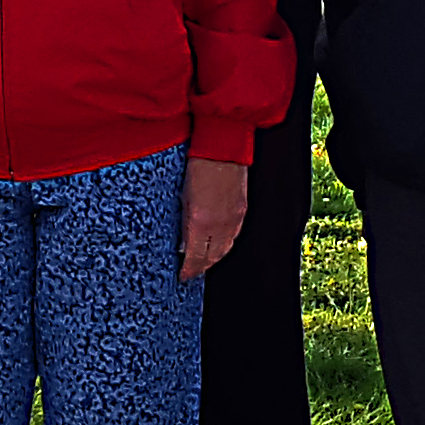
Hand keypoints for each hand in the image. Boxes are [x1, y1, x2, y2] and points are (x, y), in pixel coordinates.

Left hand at [180, 157, 248, 280]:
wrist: (222, 148)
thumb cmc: (198, 166)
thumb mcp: (183, 197)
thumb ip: (184, 223)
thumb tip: (183, 243)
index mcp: (201, 222)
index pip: (195, 257)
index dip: (189, 270)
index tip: (183, 276)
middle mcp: (220, 225)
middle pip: (212, 258)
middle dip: (201, 268)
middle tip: (191, 272)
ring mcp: (233, 219)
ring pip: (225, 249)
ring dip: (213, 259)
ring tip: (203, 263)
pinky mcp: (241, 211)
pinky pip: (233, 236)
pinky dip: (224, 245)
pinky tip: (217, 245)